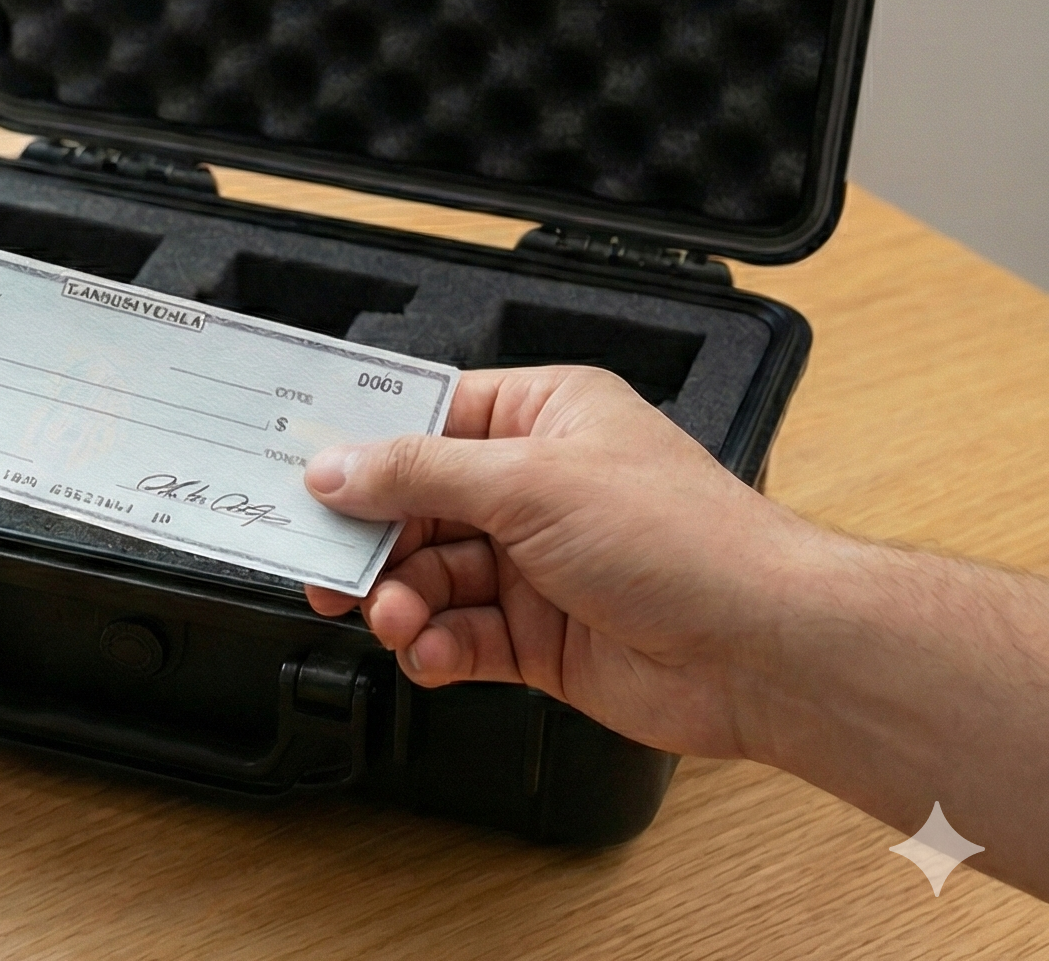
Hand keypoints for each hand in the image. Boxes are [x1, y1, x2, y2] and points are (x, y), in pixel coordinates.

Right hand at [302, 367, 824, 758]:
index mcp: (541, 416)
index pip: (429, 418)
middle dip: (374, 538)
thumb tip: (338, 466)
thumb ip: (421, 473)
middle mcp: (536, 484)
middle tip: (329, 565)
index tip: (306, 472)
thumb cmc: (683, 538)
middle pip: (418, 503)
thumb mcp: (531, 482)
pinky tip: (427, 651)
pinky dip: (435, 645)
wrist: (762, 651)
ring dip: (402, 598)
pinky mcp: (541, 637)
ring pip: (432, 575)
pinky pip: (461, 635)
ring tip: (392, 618)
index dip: (365, 447)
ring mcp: (537, 563)